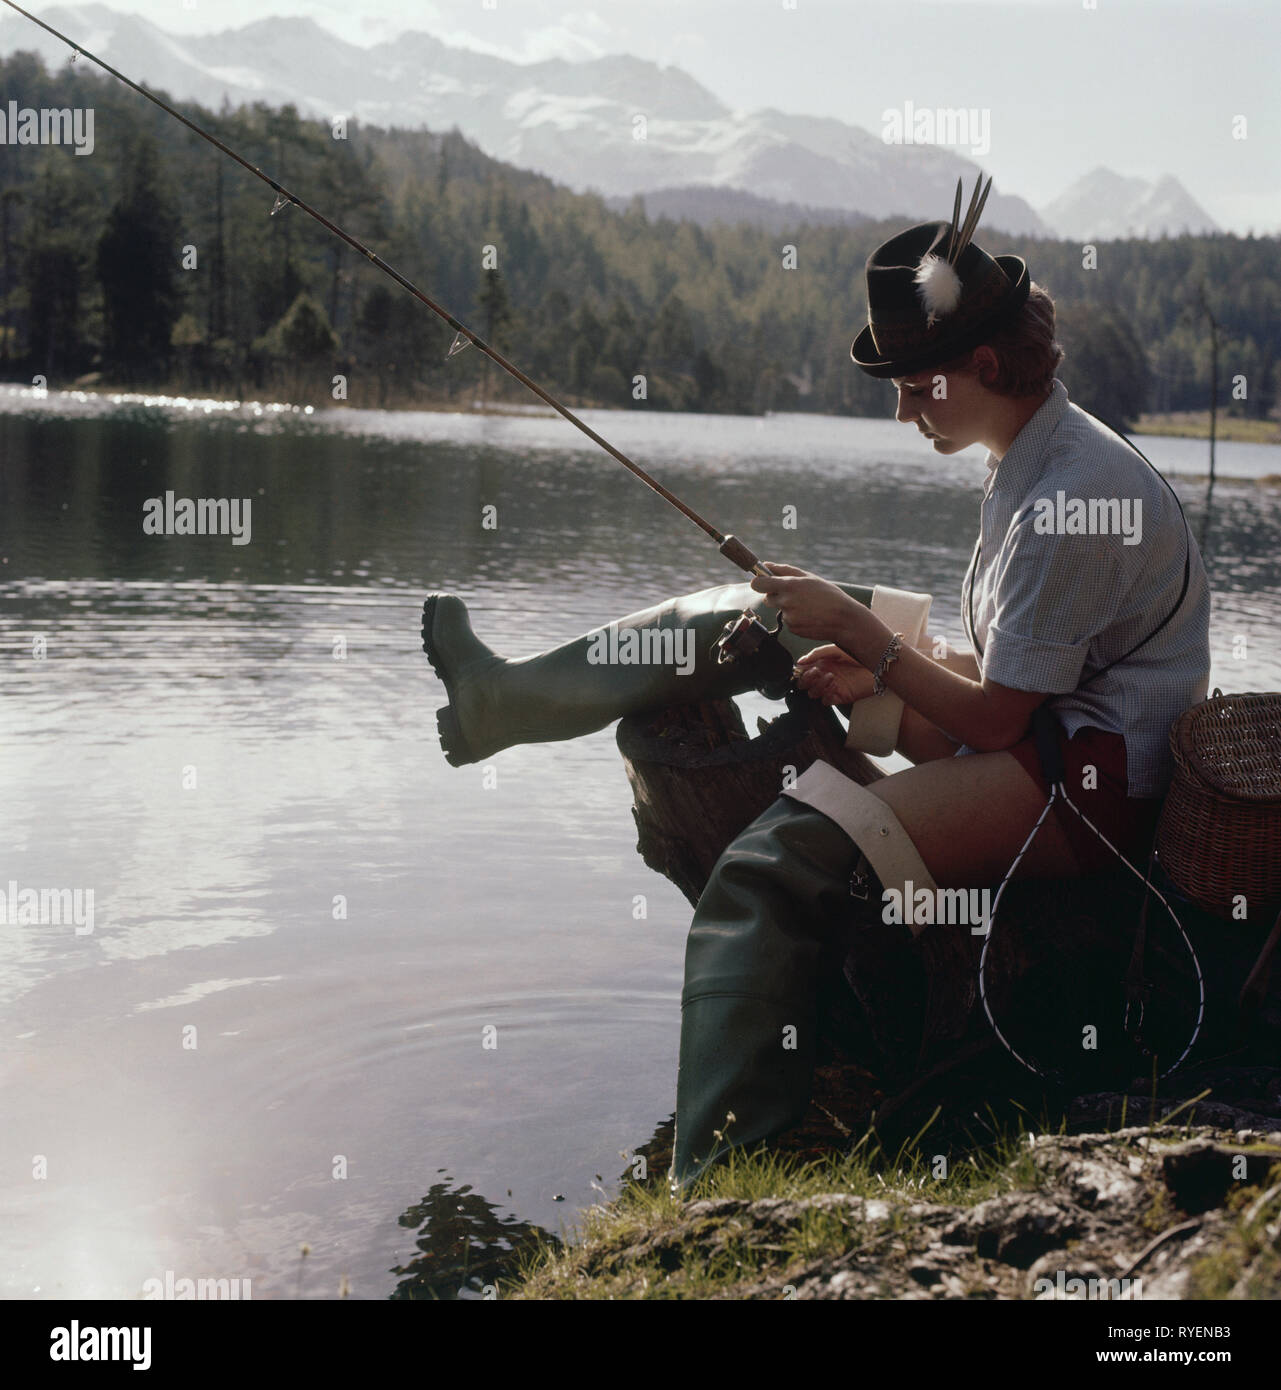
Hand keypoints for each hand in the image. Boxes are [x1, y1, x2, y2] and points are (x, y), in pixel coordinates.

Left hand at [749, 563, 864, 643]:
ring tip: (808, 606)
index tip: (762, 582)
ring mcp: (789, 616)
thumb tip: (766, 564)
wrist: (843, 619)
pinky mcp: (792, 628)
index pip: (759, 584)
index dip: (758, 583)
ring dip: (788, 608)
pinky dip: (796, 619)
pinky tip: (809, 616)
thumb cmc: (828, 594)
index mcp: (789, 585)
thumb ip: (784, 570)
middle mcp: (786, 601)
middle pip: (767, 598)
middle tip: (794, 595)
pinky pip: (788, 621)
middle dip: (776, 596)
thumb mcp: (809, 577)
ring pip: (780, 610)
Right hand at [795, 645, 875, 704]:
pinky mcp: (841, 696)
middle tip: (815, 672)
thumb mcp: (836, 649)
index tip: (802, 668)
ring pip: (813, 693)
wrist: (879, 664)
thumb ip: (818, 654)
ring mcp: (832, 687)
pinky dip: (826, 695)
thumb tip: (800, 661)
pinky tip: (834, 686)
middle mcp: (825, 676)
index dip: (800, 671)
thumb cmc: (860, 653)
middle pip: (805, 684)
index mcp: (822, 663)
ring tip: (830, 676)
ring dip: (818, 686)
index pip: (803, 671)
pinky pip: (826, 701)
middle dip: (806, 679)